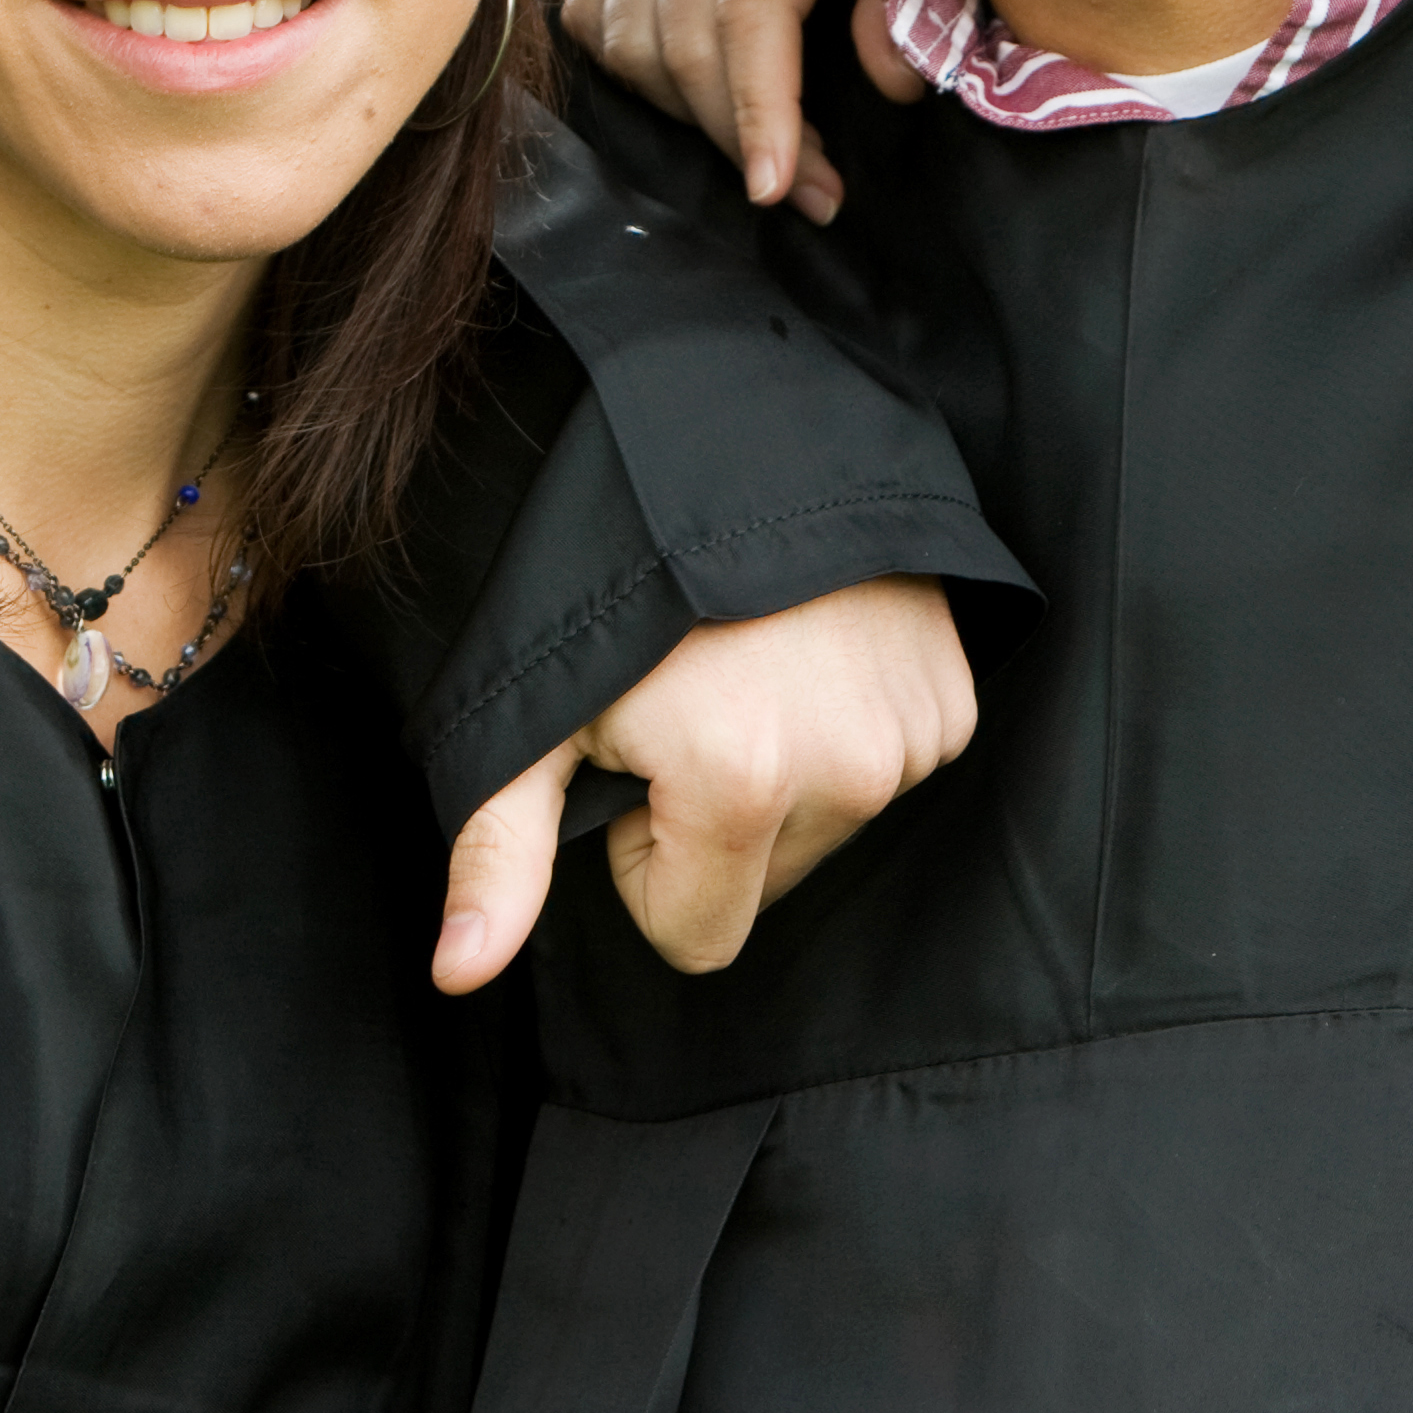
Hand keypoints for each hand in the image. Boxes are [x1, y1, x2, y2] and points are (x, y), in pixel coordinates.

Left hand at [433, 576, 976, 992]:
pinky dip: (845, 728)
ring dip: (785, 772)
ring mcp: (914, 729)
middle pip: (762, 885)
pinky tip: (808, 655)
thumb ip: (498, 853)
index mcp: (745, 784)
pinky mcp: (954, 694)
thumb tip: (458, 977)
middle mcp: (849, 768)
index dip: (644, 864)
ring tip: (747, 667)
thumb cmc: (607, 581)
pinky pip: (887, 768)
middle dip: (715, 822)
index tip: (633, 766)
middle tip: (686, 705)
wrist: (724, 436)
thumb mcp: (535, 717)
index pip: (696, 937)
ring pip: (825, 827)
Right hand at [558, 0, 921, 220]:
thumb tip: (888, 85)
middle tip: (805, 190)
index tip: (783, 192)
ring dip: (687, 113)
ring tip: (759, 139)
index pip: (749, 11)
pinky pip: (592, 17)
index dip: (759, 111)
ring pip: (629, 41)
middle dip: (738, 136)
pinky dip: (633, 71)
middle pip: (683, 41)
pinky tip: (693, 87)